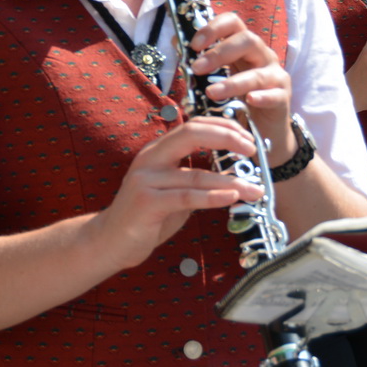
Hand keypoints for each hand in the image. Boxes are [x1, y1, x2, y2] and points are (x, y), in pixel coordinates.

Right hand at [91, 118, 264, 269]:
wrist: (110, 241)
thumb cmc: (147, 216)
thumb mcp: (174, 190)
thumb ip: (195, 178)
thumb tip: (235, 174)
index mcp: (158, 151)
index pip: (193, 126)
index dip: (222, 127)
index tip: (247, 139)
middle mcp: (150, 159)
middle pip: (191, 134)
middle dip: (226, 137)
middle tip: (252, 149)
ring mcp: (146, 180)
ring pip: (195, 174)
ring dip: (231, 181)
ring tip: (255, 189)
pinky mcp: (147, 203)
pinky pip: (186, 197)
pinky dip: (212, 196)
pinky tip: (231, 197)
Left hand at [187, 12, 292, 150]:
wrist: (262, 128)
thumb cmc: (237, 98)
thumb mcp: (217, 76)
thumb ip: (199, 59)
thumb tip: (176, 40)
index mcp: (244, 46)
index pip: (233, 22)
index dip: (213, 28)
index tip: (194, 45)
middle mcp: (262, 55)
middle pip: (247, 40)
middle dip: (219, 53)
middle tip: (196, 68)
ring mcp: (275, 75)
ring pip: (257, 73)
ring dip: (232, 82)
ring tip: (211, 93)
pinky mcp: (283, 97)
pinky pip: (274, 94)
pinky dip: (261, 97)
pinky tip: (249, 101)